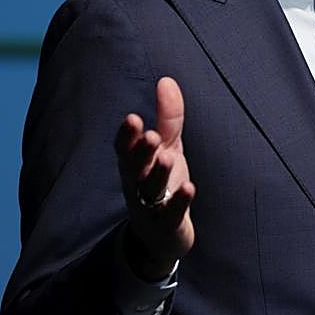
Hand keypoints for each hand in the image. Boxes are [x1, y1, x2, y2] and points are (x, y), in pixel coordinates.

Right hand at [115, 77, 195, 279]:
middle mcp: (137, 185)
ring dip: (158, 174)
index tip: (133, 118)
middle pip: (134, 168)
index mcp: (134, 165)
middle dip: (140, 152)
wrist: (162, 234)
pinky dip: (179, 203)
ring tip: (169, 157)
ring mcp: (150, 207)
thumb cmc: (162, 182)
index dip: (126, 136)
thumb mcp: (168, 146)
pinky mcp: (167, 226)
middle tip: (150, 136)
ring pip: (149, 191)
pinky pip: (171, 215)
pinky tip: (190, 188)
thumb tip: (166, 80)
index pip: (124, 149)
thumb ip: (168, 117)